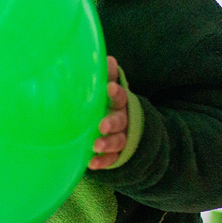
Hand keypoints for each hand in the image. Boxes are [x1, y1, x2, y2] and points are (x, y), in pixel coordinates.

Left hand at [89, 55, 127, 169]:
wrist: (129, 127)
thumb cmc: (112, 104)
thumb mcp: (112, 89)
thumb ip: (109, 76)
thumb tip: (107, 58)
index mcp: (121, 103)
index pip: (121, 96)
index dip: (116, 92)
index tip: (109, 88)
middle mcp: (124, 120)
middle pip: (121, 121)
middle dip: (112, 123)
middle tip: (102, 125)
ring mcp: (122, 138)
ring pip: (118, 141)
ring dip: (107, 144)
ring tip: (96, 146)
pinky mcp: (116, 153)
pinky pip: (112, 159)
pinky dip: (103, 162)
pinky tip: (91, 164)